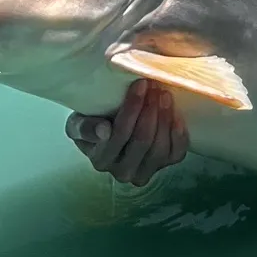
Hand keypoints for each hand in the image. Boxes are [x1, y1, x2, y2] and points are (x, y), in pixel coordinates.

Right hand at [65, 79, 188, 185]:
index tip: (140, 83)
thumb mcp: (78, 122)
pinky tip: (176, 115)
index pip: (119, 134)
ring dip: (164, 118)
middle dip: (150, 110)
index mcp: (101, 160)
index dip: (132, 108)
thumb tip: (103, 131)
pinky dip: (178, 135)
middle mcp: (122, 172)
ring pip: (159, 149)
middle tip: (154, 85)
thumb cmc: (93, 121)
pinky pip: (175, 154)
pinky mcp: (163, 166)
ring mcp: (144, 171)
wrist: (110, 130)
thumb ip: (84, 127)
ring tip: (164, 94)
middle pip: (142, 141)